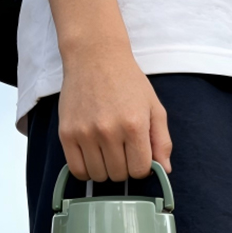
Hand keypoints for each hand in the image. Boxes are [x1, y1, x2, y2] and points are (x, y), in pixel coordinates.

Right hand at [58, 42, 171, 181]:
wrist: (94, 56)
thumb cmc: (127, 82)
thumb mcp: (154, 107)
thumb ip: (162, 141)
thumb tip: (164, 170)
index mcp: (134, 125)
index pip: (140, 171)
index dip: (142, 167)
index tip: (138, 155)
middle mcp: (109, 131)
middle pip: (119, 175)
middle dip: (124, 168)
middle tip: (122, 150)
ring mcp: (85, 133)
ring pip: (99, 176)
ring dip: (105, 169)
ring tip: (106, 151)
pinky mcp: (66, 134)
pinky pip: (77, 170)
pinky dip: (86, 170)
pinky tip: (92, 157)